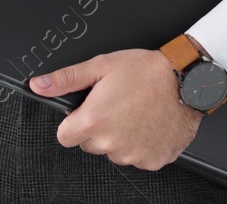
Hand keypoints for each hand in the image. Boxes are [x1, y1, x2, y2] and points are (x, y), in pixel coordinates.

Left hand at [29, 49, 201, 169]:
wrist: (187, 82)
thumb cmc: (147, 72)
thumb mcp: (101, 66)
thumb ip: (66, 79)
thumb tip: (39, 85)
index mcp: (94, 120)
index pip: (64, 136)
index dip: (73, 121)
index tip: (86, 110)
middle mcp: (112, 143)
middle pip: (89, 144)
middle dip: (96, 127)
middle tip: (115, 105)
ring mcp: (133, 155)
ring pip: (113, 152)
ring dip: (118, 137)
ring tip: (134, 111)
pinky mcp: (152, 161)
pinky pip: (136, 157)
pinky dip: (140, 144)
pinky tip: (147, 123)